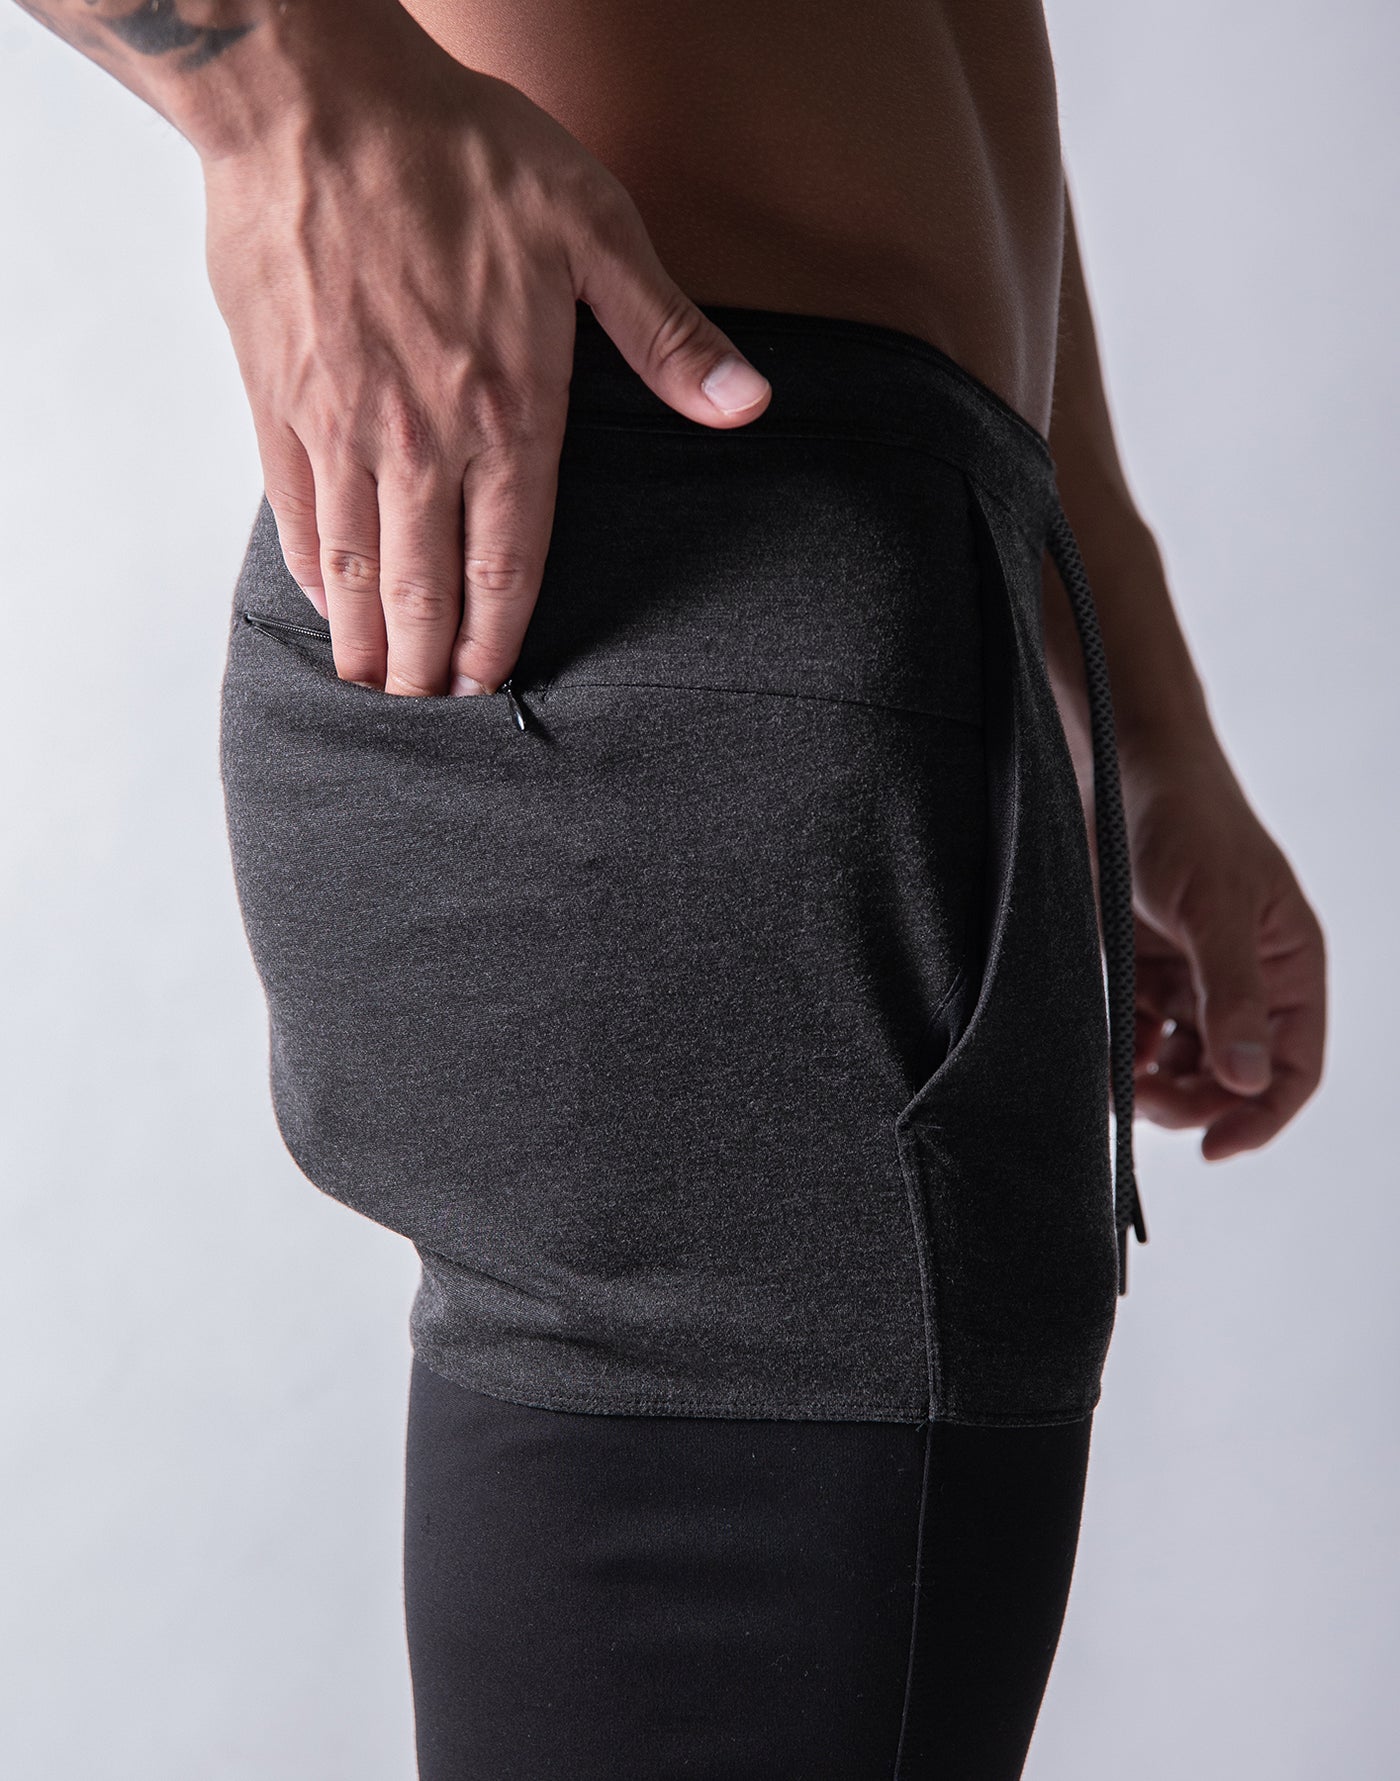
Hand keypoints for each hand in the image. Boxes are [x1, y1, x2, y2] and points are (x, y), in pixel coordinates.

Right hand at [200, 8, 770, 695]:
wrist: (315, 100)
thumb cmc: (459, 154)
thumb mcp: (592, 226)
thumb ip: (667, 333)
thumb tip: (747, 405)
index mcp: (505, 411)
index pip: (506, 562)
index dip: (500, 637)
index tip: (493, 685)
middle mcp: (419, 440)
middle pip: (424, 586)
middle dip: (430, 665)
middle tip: (431, 713)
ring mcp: (341, 426)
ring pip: (355, 567)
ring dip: (369, 639)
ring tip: (376, 687)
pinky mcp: (279, 400)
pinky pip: (296, 512)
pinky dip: (314, 570)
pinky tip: (330, 601)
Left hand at [1124, 753, 1325, 1159]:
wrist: (1117, 766)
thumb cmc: (1186, 820)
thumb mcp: (1214, 907)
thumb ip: (1232, 994)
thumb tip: (1249, 1077)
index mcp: (1287, 968)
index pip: (1294, 1068)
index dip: (1262, 1115)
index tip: (1216, 1147)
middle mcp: (1244, 983)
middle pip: (1230, 1080)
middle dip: (1192, 1102)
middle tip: (1145, 1099)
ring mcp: (1190, 980)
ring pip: (1180, 1066)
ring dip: (1153, 1084)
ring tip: (1120, 1074)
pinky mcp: (1139, 971)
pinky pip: (1137, 1036)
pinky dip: (1124, 1053)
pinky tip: (1107, 1048)